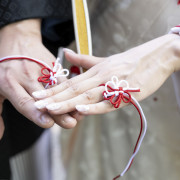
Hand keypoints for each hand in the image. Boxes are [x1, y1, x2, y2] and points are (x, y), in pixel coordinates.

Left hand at [0, 19, 78, 138]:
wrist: (18, 39)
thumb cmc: (5, 66)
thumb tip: (0, 135)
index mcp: (8, 83)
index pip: (24, 102)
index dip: (36, 114)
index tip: (48, 124)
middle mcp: (26, 76)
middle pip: (44, 98)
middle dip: (58, 112)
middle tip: (71, 123)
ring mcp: (41, 70)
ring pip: (57, 90)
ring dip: (69, 102)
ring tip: (79, 113)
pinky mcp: (52, 66)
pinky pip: (63, 80)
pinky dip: (71, 92)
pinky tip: (78, 99)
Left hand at [33, 34, 179, 116]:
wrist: (155, 57)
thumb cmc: (130, 61)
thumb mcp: (105, 60)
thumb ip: (84, 59)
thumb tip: (66, 53)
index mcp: (96, 71)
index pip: (70, 82)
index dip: (53, 89)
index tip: (37, 95)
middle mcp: (100, 77)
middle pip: (74, 90)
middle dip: (54, 98)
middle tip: (36, 105)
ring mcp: (113, 84)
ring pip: (87, 96)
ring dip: (68, 103)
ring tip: (50, 109)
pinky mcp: (126, 93)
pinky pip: (107, 102)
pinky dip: (94, 106)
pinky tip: (80, 110)